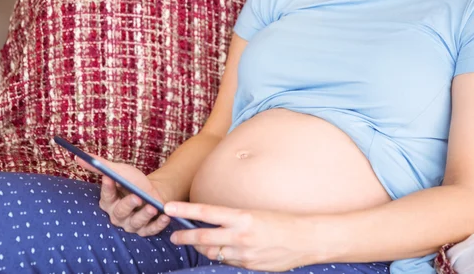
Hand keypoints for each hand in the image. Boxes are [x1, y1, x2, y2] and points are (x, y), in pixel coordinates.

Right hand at [75, 153, 171, 235]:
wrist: (152, 191)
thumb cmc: (132, 181)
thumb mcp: (118, 171)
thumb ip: (100, 166)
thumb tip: (78, 156)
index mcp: (108, 202)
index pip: (105, 196)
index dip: (107, 187)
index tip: (109, 177)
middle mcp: (118, 216)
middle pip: (120, 213)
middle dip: (128, 205)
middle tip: (136, 197)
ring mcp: (132, 224)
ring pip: (136, 222)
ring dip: (144, 215)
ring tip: (152, 206)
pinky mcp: (146, 229)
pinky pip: (151, 230)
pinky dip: (158, 224)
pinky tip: (165, 215)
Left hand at [164, 202, 316, 270]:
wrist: (305, 239)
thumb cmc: (281, 221)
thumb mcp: (255, 213)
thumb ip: (233, 220)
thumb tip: (212, 224)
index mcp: (241, 217)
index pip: (206, 212)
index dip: (184, 210)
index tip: (168, 207)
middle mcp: (240, 236)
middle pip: (203, 238)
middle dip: (185, 238)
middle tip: (173, 237)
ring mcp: (243, 253)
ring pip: (213, 252)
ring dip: (203, 248)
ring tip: (197, 243)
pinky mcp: (248, 266)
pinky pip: (227, 261)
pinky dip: (222, 256)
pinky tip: (224, 250)